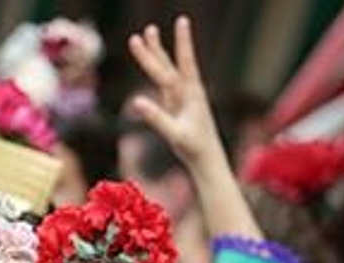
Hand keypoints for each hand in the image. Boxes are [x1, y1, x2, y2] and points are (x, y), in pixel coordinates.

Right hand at [127, 17, 221, 169]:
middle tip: (148, 29)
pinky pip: (167, 84)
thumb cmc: (194, 148)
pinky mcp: (179, 106)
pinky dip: (160, 71)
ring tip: (149, 36)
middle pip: (169, 65)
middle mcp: (188, 92)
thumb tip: (136, 101)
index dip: (181, 42)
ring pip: (168, 71)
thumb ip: (156, 117)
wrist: (208, 159)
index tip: (182, 21)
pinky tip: (157, 64)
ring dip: (158, 54)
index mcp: (190, 95)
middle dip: (157, 48)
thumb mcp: (174, 135)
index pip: (180, 65)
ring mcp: (183, 98)